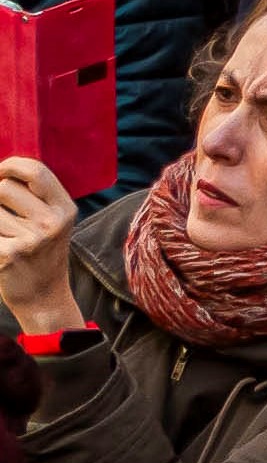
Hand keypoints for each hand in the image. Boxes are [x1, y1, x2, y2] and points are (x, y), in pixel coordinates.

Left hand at [0, 152, 72, 333]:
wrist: (43, 297)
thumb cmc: (42, 254)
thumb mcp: (55, 222)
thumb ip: (37, 196)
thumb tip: (2, 173)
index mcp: (65, 209)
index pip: (35, 172)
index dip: (10, 165)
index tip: (0, 171)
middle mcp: (51, 223)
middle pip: (4, 187)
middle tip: (0, 208)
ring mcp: (29, 241)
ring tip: (3, 232)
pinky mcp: (7, 256)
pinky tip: (1, 246)